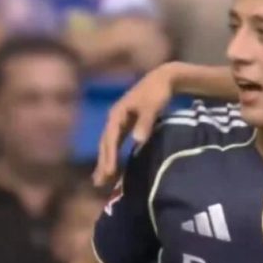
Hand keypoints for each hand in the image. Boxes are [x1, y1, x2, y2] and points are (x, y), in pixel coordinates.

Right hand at [92, 63, 178, 185]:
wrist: (162, 79)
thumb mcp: (152, 106)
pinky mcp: (125, 124)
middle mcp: (114, 118)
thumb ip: (145, 123)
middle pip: (105, 144)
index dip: (110, 156)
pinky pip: (116, 143)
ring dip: (104, 162)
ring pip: (108, 145)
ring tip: (100, 181)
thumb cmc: (158, 92)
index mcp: (117, 114)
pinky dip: (112, 155)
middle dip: (102, 163)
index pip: (111, 139)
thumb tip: (137, 140)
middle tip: (99, 183)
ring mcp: (119, 121)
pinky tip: (112, 167)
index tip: (110, 172)